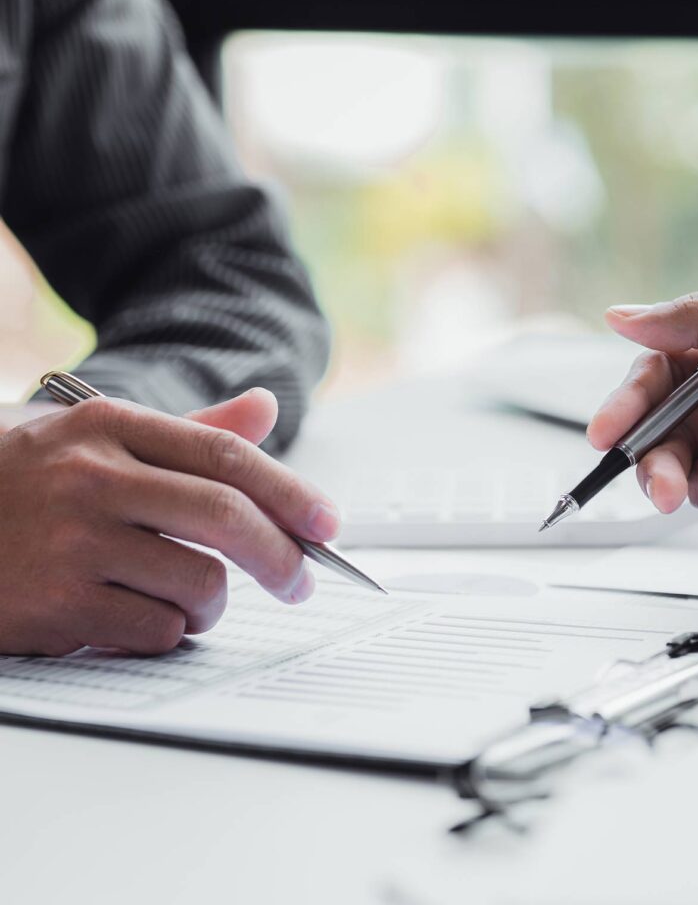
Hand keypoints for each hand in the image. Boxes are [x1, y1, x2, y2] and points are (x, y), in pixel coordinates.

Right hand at [0, 388, 339, 655]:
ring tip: (194, 598)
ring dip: (214, 602)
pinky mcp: (53, 605)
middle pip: (225, 516)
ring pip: (199, 582)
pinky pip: (157, 630)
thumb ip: (186, 431)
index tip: (328, 523)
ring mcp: (69, 542)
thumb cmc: (24, 484)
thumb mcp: (93, 439)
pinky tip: (141, 617)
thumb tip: (263, 407)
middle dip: (281, 555)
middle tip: (300, 580)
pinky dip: (168, 631)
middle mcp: (91, 478)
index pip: (225, 456)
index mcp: (109, 426)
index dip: (290, 491)